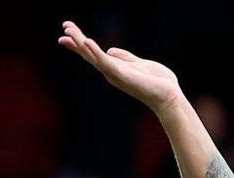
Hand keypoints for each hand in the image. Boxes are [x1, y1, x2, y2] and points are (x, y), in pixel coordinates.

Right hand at [58, 21, 183, 112]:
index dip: (79, 43)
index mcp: (114, 67)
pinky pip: (105, 62)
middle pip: (89, 53)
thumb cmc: (157, 81)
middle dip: (75, 40)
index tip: (66, 32)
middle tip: (64, 27)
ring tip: (69, 31)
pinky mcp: (122, 74)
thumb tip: (110, 50)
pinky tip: (86, 42)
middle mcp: (111, 71)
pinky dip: (95, 52)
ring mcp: (115, 74)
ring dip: (80, 43)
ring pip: (93, 56)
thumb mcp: (138, 63)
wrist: (169, 95)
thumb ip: (124, 57)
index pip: (93, 53)